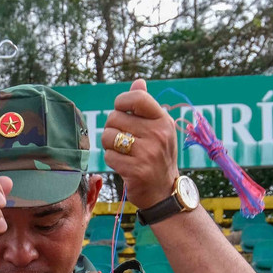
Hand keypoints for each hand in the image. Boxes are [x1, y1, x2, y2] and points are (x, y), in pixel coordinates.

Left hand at [101, 79, 180, 209]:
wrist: (164, 191)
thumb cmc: (157, 156)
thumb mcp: (158, 128)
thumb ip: (146, 105)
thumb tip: (138, 81)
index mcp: (163, 120)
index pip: (137, 98)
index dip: (121, 102)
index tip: (120, 111)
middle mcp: (158, 134)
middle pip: (115, 118)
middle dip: (111, 128)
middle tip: (121, 139)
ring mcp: (148, 153)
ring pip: (108, 136)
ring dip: (109, 145)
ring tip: (122, 151)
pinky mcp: (137, 170)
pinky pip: (109, 156)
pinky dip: (112, 160)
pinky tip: (123, 165)